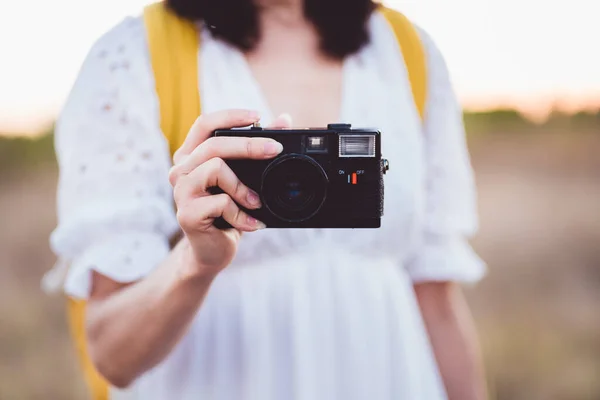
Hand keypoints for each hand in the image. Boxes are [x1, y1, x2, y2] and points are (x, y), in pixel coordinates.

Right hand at [169, 110, 291, 277]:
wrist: (213, 251)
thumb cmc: (228, 211)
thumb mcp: (244, 178)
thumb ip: (259, 148)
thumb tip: (284, 119)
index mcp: (191, 156)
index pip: (205, 124)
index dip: (231, 116)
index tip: (259, 117)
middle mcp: (180, 170)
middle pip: (213, 144)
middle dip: (249, 145)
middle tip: (275, 150)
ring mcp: (180, 192)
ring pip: (215, 168)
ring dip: (243, 186)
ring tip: (255, 202)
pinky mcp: (186, 214)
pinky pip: (221, 202)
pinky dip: (241, 213)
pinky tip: (249, 224)